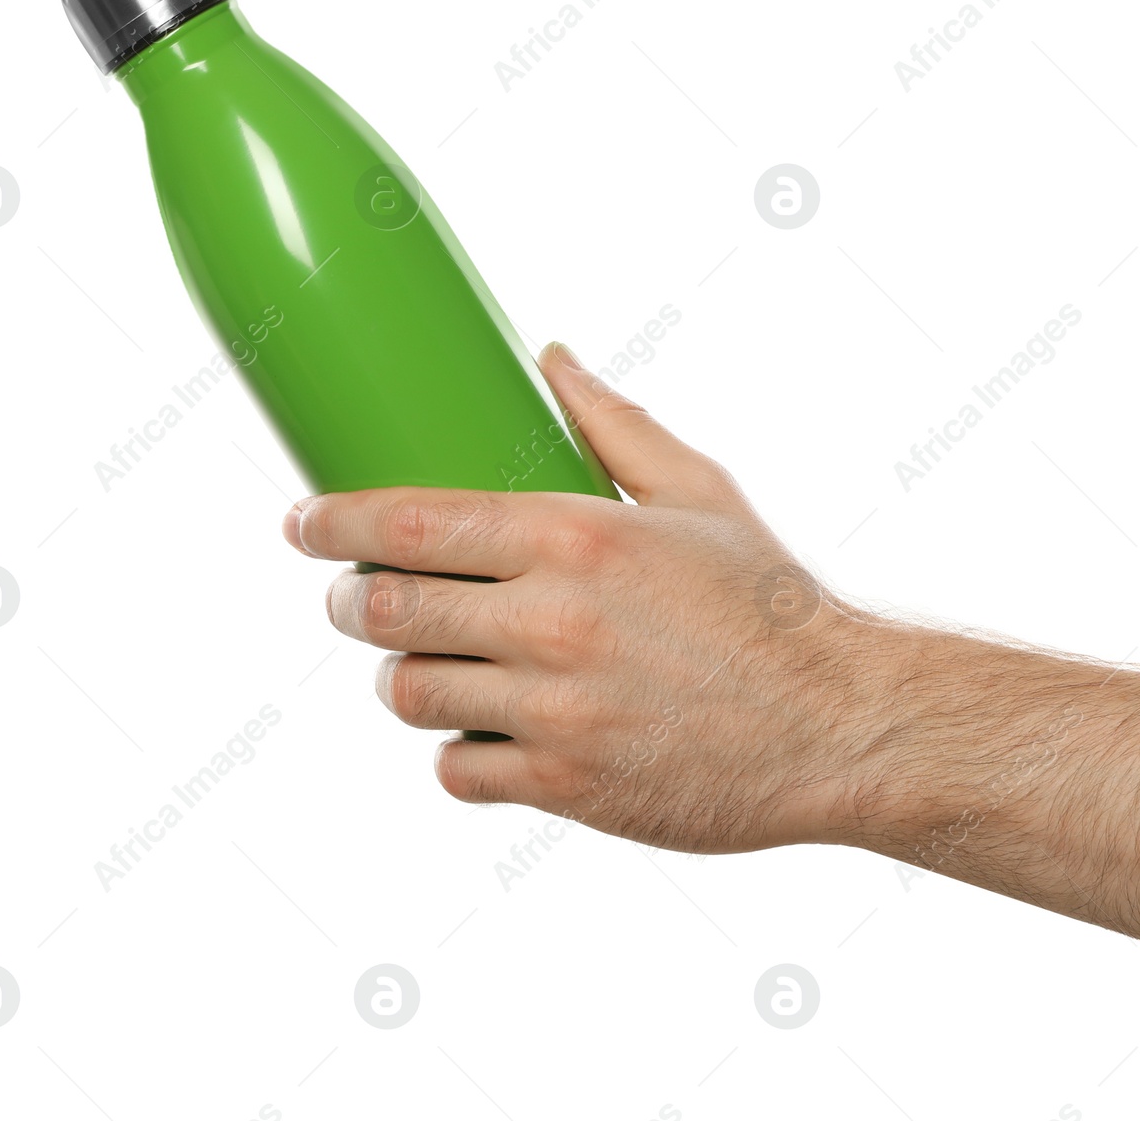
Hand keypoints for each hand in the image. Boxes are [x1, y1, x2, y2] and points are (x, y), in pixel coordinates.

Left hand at [282, 343, 898, 852]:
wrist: (837, 725)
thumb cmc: (768, 604)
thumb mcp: (700, 495)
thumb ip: (614, 425)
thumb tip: (551, 356)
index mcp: (575, 535)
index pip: (410, 521)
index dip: (333, 522)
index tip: (301, 523)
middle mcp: (552, 620)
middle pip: (387, 609)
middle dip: (351, 601)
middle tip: (356, 597)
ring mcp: (554, 709)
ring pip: (410, 693)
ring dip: (401, 675)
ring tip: (422, 662)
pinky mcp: (567, 784)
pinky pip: (457, 770)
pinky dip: (455, 751)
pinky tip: (483, 730)